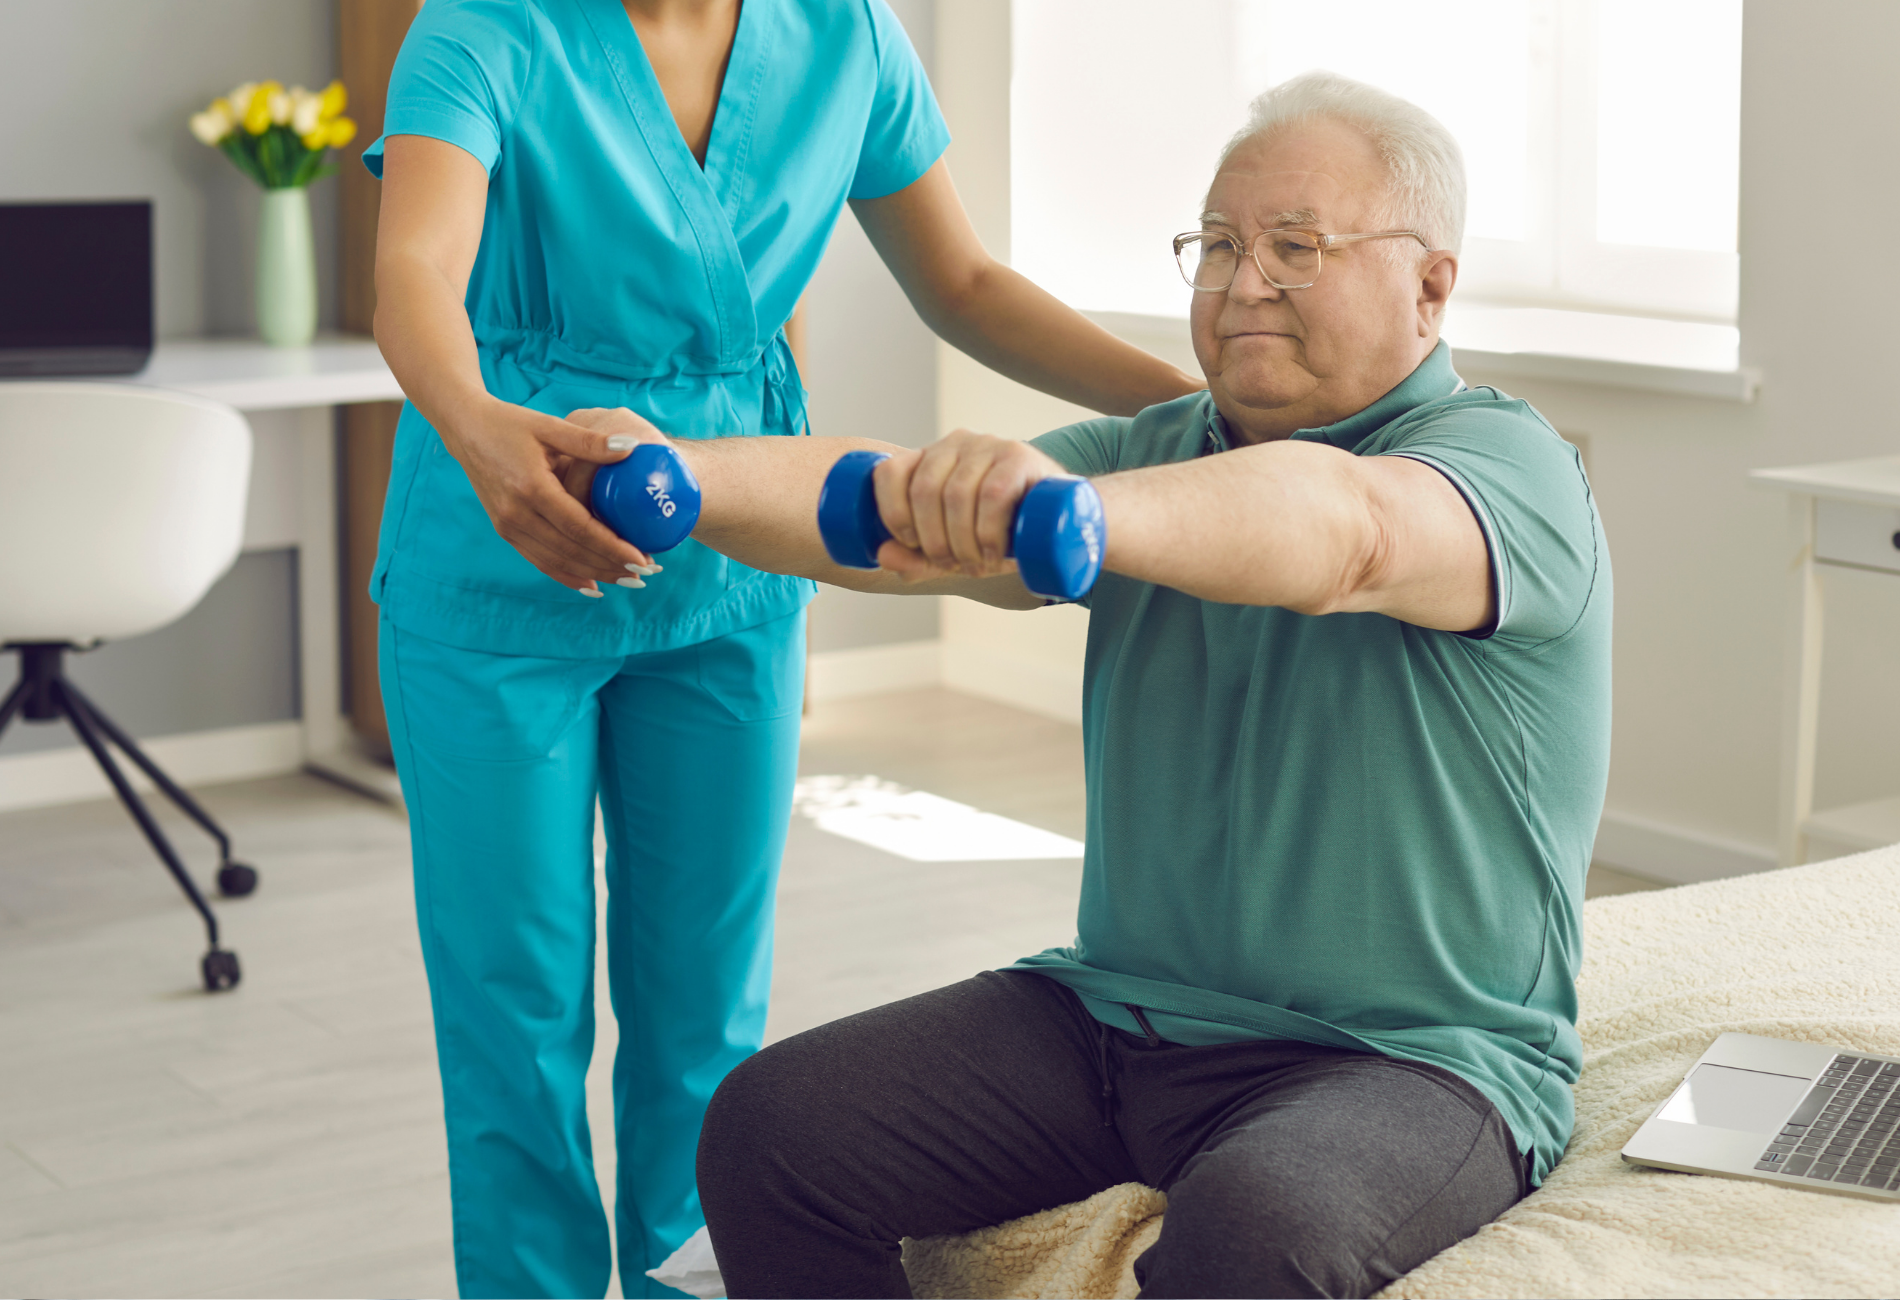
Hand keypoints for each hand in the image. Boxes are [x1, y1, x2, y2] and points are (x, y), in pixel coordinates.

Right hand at [437, 400, 659, 594]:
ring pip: (557, 561)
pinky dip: (567, 575)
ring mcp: (508, 526)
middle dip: (610, 566)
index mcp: (531, 488)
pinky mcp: (505, 530)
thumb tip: (632, 449)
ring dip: (593, 574)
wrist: (467, 430)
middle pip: (571, 551)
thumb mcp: (550, 426)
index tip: (642, 558)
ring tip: (626, 579)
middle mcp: (517, 514)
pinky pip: (539, 561)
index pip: (579, 527)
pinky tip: (592, 584)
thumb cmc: (511, 424)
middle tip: (645, 573)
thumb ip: (590, 442)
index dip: (612, 546)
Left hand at [871, 430, 1068, 581]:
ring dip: (962, 542)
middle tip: (954, 566)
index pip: (890, 473)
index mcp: (929, 458)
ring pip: (957, 494)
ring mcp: (989, 445)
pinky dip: (987, 531)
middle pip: (924, 491)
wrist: (1059, 519)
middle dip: (933, 541)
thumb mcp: (953, 546)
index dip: (892, 514)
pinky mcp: (1020, 457)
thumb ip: (916, 556)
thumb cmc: (999, 531)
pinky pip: (993, 493)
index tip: (913, 545)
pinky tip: (994, 553)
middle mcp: (955, 443)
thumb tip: (883, 555)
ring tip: (977, 565)